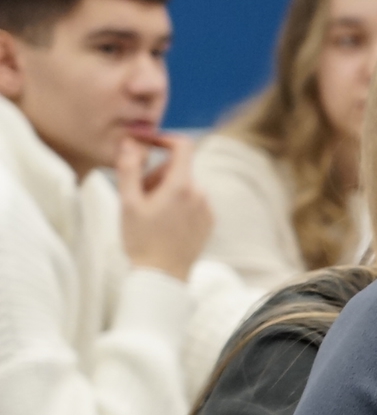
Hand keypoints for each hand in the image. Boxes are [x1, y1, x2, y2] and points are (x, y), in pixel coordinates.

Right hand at [115, 133, 210, 277]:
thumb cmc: (141, 240)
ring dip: (166, 190)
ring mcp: (208, 208)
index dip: (164, 138)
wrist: (162, 276)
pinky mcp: (209, 220)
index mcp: (181, 186)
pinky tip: (164, 224)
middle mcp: (200, 193)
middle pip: (178, 168)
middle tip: (139, 195)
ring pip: (184, 185)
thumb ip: (129, 168)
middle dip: (157, 173)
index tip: (147, 143)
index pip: (183, 145)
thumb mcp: (128, 203)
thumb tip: (131, 142)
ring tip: (151, 213)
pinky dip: (178, 203)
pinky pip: (192, 201)